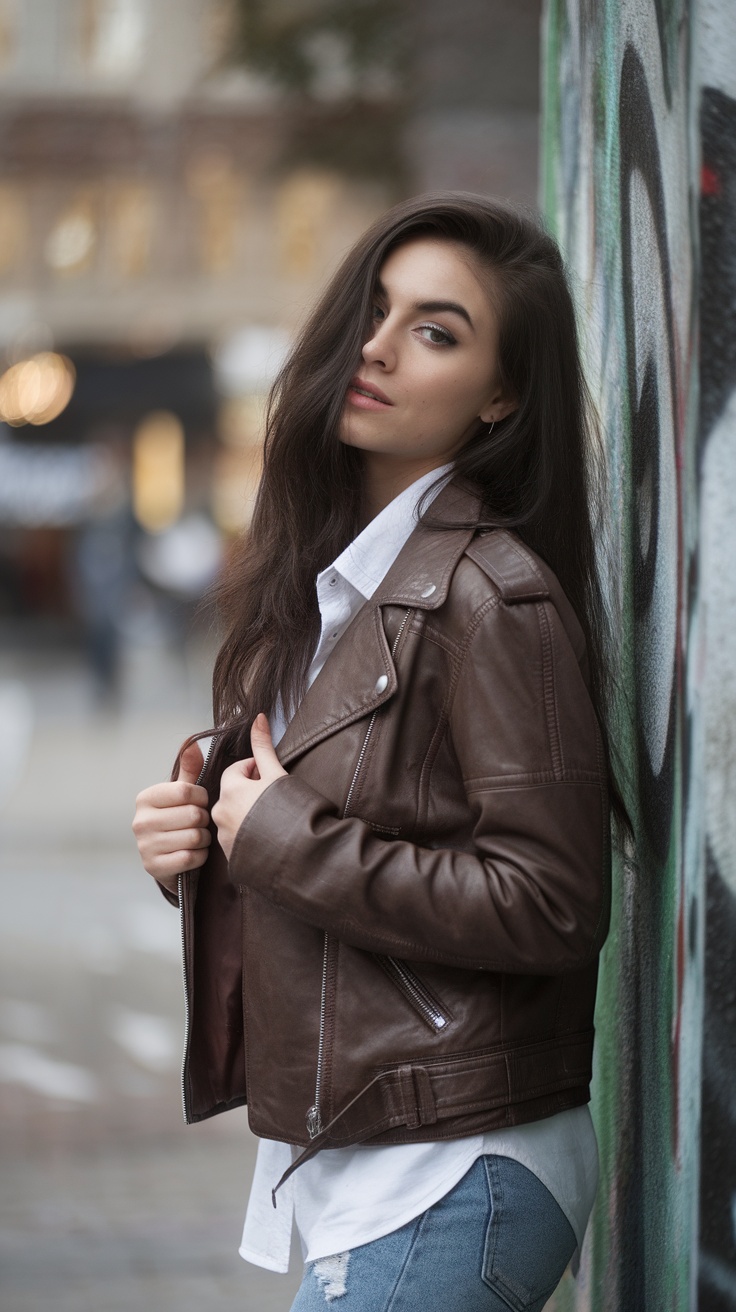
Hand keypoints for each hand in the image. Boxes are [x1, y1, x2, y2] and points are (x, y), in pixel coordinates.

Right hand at [132, 741, 210, 895]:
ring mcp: (145, 846)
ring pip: (194, 837)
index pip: (185, 791)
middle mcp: (139, 821)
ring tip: (198, 837)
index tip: (201, 803)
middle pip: (192, 815)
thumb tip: (192, 743)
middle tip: (199, 823)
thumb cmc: (176, 819)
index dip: (202, 797)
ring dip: (204, 839)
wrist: (165, 858)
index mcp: (145, 798)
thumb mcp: (180, 794)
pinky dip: (200, 856)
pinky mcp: (154, 867)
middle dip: (204, 820)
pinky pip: (191, 858)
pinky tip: (194, 853)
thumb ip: (188, 769)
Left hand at [212, 713, 286, 860]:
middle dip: (252, 792)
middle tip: (275, 797)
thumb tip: (258, 717)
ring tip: (274, 818)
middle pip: (234, 794)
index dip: (256, 770)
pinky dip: (250, 833)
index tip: (272, 776)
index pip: (236, 770)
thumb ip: (263, 746)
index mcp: (229, 790)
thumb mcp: (277, 773)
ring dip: (249, 813)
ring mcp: (224, 837)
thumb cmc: (289, 811)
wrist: (298, 855)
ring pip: (234, 816)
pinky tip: (269, 835)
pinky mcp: (232, 856)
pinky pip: (238, 837)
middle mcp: (220, 814)